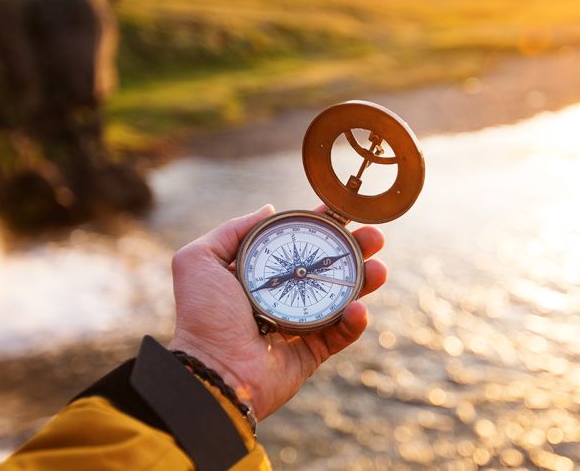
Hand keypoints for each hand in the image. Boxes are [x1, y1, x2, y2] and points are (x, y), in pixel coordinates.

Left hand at [167, 204, 386, 420]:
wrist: (213, 369)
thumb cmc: (204, 315)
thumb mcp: (199, 260)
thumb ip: (232, 230)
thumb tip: (269, 209)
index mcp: (260, 274)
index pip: (298, 244)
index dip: (322, 227)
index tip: (343, 212)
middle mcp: (283, 296)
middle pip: (327, 267)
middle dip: (355, 250)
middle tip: (375, 238)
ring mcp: (300, 325)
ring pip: (342, 298)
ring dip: (365, 281)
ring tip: (379, 269)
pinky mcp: (312, 352)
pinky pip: (341, 334)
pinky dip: (354, 321)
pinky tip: (358, 308)